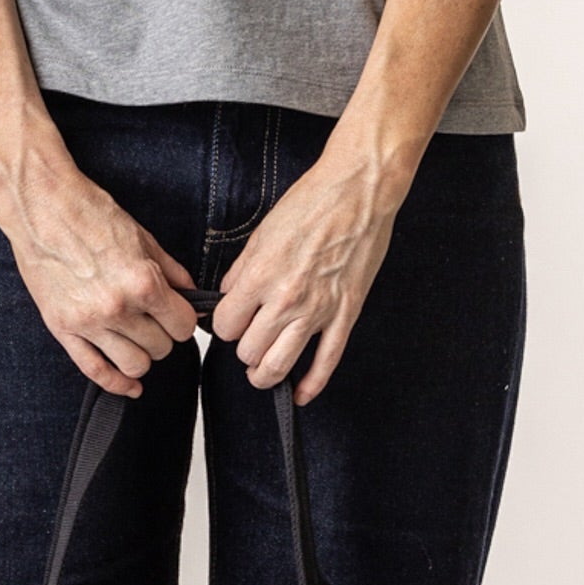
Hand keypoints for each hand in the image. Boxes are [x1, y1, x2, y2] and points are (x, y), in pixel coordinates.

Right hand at [0, 148, 198, 394]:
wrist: (42, 206)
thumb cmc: (90, 214)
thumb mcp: (143, 238)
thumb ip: (172, 272)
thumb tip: (193, 298)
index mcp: (142, 282)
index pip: (183, 326)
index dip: (183, 321)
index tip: (176, 315)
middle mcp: (117, 307)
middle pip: (161, 348)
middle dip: (163, 335)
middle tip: (154, 320)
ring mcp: (88, 321)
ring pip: (134, 365)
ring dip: (142, 356)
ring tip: (138, 339)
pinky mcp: (62, 328)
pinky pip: (95, 370)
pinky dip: (118, 383)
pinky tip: (130, 385)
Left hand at [212, 147, 402, 400]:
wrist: (359, 191)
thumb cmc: (312, 203)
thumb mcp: (262, 232)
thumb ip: (241, 270)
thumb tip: (227, 296)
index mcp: (259, 276)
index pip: (224, 326)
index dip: (224, 327)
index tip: (230, 322)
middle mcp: (285, 299)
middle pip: (248, 351)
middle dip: (243, 348)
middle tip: (249, 339)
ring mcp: (318, 311)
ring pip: (278, 365)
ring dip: (265, 374)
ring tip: (262, 371)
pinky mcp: (345, 315)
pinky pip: (326, 362)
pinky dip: (310, 385)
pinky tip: (300, 393)